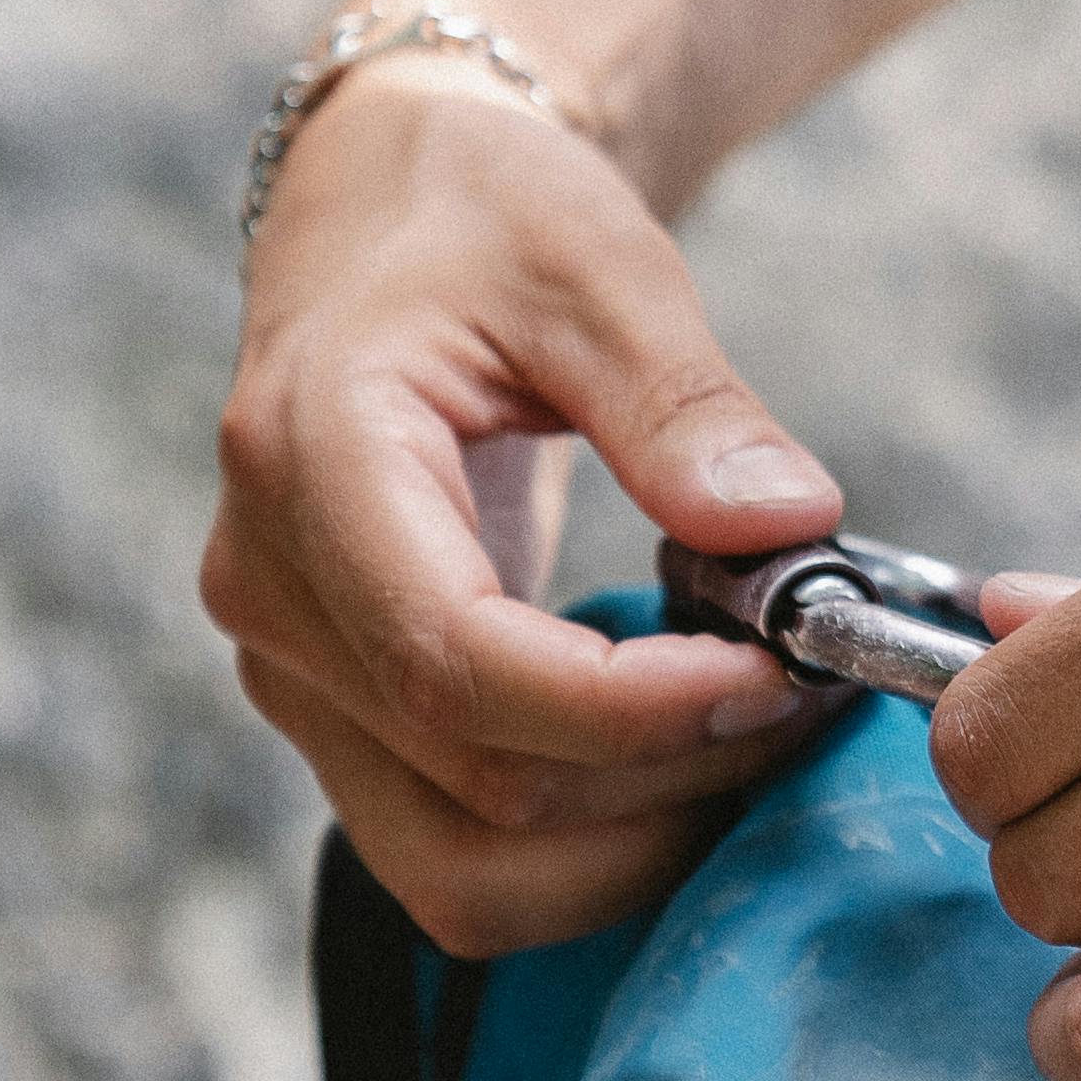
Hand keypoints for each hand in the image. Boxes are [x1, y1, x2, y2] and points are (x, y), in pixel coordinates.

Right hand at [204, 59, 844, 949]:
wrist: (384, 215)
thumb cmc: (483, 218)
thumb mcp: (596, 263)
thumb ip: (683, 401)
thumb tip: (785, 528)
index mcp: (309, 461)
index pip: (456, 661)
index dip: (630, 711)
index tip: (777, 675)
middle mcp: (272, 593)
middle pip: (475, 785)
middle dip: (669, 777)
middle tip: (808, 693)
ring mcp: (292, 672)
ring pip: (462, 866)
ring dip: (633, 843)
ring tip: (753, 736)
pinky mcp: (337, 716)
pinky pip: (457, 855)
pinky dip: (587, 846)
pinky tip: (683, 756)